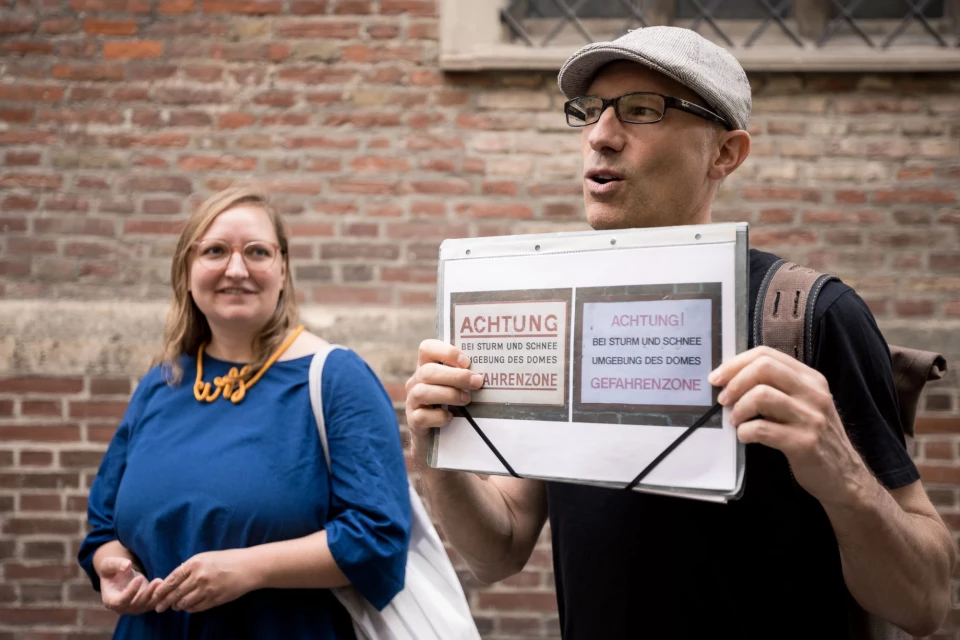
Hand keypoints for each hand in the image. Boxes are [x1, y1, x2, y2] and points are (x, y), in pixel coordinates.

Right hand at [99, 556, 162, 614]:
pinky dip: (163, 595)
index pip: (120, 601)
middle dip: (148, 593)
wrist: (120, 575)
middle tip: (157, 581)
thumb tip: (127, 565)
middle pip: (137, 605)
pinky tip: (169, 585)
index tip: (139, 578)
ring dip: (157, 595)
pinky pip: (156, 602)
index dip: (130, 592)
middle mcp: (124, 607)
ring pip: (148, 605)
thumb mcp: (108, 564)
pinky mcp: (147, 603)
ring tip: (163, 582)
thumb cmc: (111, 570)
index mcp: (111, 600)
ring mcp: (136, 607)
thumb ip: (115, 565)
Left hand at [153, 549, 255, 613]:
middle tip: (158, 608)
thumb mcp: (207, 557)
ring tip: (174, 607)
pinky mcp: (214, 599)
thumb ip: (190, 567)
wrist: (249, 567)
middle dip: (164, 602)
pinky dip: (189, 609)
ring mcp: (207, 589)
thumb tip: (174, 579)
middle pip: (175, 593)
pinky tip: (188, 608)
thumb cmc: (228, 559)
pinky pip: (196, 607)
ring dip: (177, 606)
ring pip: (184, 602)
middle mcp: (199, 576)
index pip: (172, 579)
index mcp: (195, 563)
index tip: (154, 596)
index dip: (161, 590)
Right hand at [404, 339, 483, 447]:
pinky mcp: (414, 422)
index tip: (466, 362)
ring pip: (422, 392)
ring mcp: (412, 402)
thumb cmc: (453, 407)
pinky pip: (422, 416)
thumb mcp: (458, 388)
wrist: (440, 442)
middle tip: (477, 382)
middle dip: (455, 376)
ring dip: (449, 394)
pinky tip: (451, 418)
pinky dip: (439, 416)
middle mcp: (416, 382)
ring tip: (466, 400)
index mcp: (427, 368)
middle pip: (428, 371)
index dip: (446, 352)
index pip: (426, 348)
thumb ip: (466, 377)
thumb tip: (490, 371)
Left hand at [709, 346, 867, 504]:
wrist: (843, 475)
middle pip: (764, 368)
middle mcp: (814, 393)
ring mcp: (811, 418)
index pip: (767, 354)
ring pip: (761, 395)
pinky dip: (745, 432)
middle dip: (734, 382)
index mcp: (811, 379)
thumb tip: (731, 379)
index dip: (736, 363)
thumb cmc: (813, 437)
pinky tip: (746, 437)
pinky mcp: (804, 443)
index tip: (717, 377)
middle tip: (723, 400)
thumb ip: (777, 389)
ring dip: (738, 409)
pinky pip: (762, 429)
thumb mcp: (802, 405)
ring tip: (736, 421)